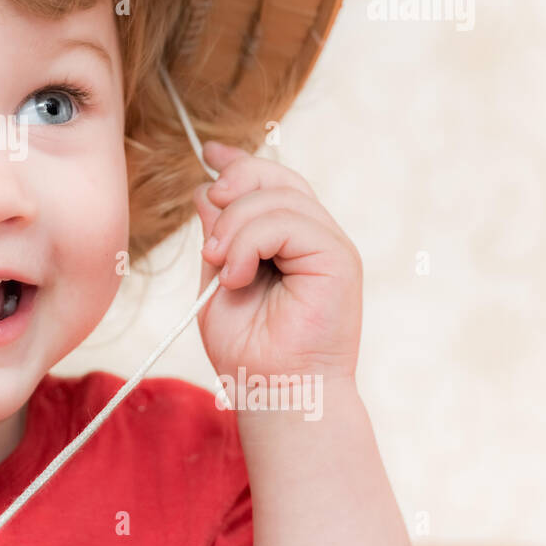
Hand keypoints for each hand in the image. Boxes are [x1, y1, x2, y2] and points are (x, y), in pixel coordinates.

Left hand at [191, 141, 361, 382]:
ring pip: (276, 197)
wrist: (274, 391)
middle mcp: (313, 236)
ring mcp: (329, 245)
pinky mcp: (339, 258)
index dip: (240, 161)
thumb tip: (206, 189)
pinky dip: (250, 241)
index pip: (269, 182)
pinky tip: (237, 273)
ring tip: (221, 266)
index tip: (210, 154)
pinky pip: (287, 222)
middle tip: (209, 225)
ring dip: (234, 226)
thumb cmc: (247, 348)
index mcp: (287, 239)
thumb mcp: (218, 278)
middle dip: (233, 186)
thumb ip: (219, 235)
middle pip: (274, 177)